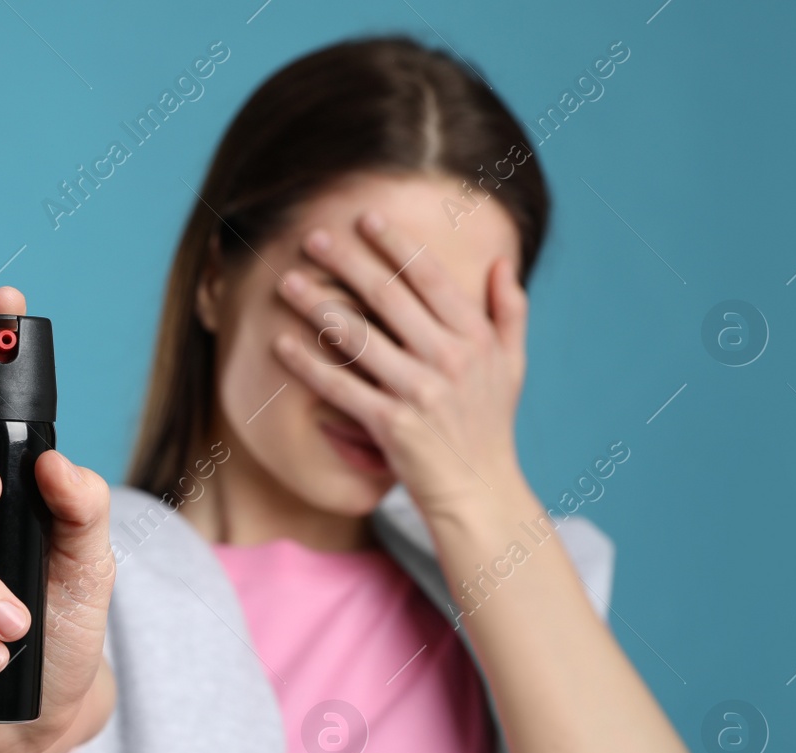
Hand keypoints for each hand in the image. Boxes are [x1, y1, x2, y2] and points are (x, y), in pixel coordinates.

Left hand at [271, 209, 531, 523]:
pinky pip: (341, 386)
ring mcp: (420, 392)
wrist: (479, 491)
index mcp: (476, 338)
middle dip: (347, 262)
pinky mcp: (391, 424)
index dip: (395, 244)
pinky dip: (309, 364)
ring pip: (358, 337)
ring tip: (288, 282)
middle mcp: (450, 359)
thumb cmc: (489, 425)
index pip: (430, 278)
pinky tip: (281, 343)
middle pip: (388, 297)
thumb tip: (503, 263)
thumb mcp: (513, 366)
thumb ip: (510, 312)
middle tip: (313, 236)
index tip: (365, 218)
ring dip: (318, 306)